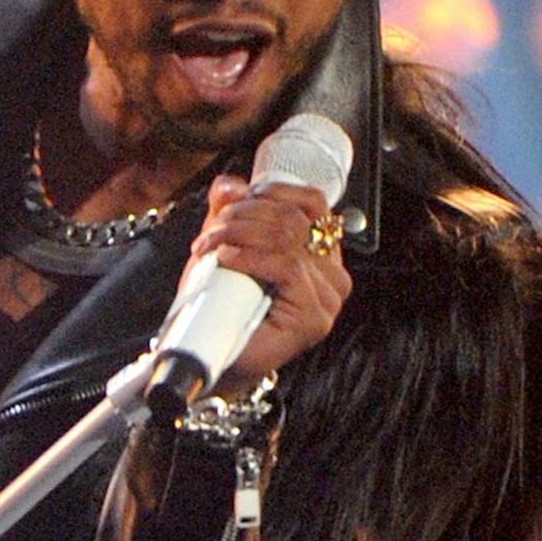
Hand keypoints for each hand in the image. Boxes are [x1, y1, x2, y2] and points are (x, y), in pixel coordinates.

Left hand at [184, 174, 351, 394]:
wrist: (212, 355)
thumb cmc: (222, 306)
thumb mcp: (223, 245)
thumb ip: (229, 211)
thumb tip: (229, 185)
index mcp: (319, 250)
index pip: (311, 201)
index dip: (271, 191)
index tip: (234, 201)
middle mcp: (331, 271)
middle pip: (294, 217)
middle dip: (243, 216)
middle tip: (211, 232)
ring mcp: (328, 297)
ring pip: (288, 239)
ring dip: (239, 234)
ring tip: (210, 247)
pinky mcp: (316, 316)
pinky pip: (288, 267)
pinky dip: (252, 257)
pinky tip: (229, 259)